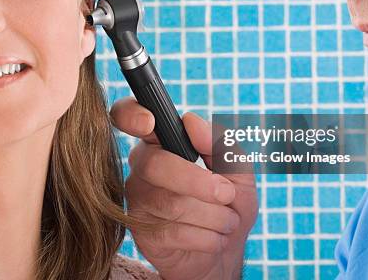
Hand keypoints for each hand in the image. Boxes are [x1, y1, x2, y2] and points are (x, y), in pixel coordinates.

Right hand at [110, 97, 257, 279]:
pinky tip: (214, 238)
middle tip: (227, 194)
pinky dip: (206, 237)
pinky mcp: (140, 232)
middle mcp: (142, 167)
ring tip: (227, 221)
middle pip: (156, 165)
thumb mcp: (238, 171)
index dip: (130, 114)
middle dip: (198, 182)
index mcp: (162, 142)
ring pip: (170, 203)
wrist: (225, 253)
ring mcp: (137, 200)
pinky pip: (172, 232)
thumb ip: (221, 144)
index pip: (129, 117)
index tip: (149, 122)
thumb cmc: (229, 205)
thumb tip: (192, 121)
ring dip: (213, 216)